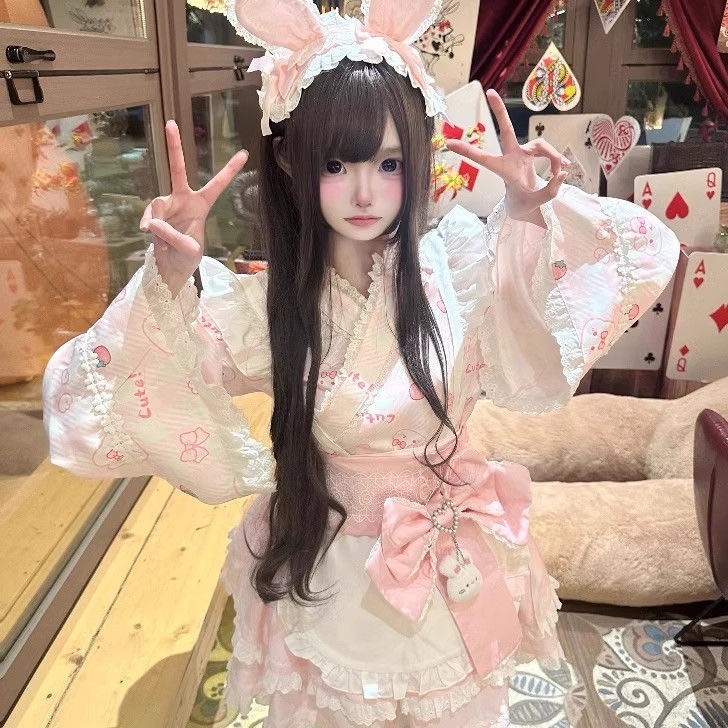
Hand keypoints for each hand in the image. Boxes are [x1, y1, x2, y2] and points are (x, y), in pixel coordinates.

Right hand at [139, 120, 248, 296]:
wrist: (171, 269)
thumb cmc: (187, 258)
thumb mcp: (189, 250)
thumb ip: (173, 236)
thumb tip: (152, 222)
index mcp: (201, 205)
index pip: (217, 185)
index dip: (229, 170)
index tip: (243, 153)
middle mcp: (183, 200)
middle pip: (177, 169)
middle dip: (174, 146)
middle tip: (171, 122)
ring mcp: (167, 206)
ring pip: (158, 204)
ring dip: (160, 222)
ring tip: (162, 238)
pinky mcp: (154, 215)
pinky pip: (150, 216)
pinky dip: (149, 225)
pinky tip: (148, 234)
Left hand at [444, 89, 568, 225]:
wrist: (524, 207)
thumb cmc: (523, 204)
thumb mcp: (535, 204)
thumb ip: (550, 190)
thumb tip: (562, 172)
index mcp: (504, 171)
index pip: (484, 159)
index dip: (468, 151)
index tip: (449, 143)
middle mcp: (511, 158)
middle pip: (507, 130)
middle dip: (500, 111)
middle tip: (489, 92)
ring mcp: (522, 154)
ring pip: (540, 145)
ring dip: (552, 157)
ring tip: (558, 173)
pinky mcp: (531, 154)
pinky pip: (547, 150)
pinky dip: (555, 158)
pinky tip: (562, 168)